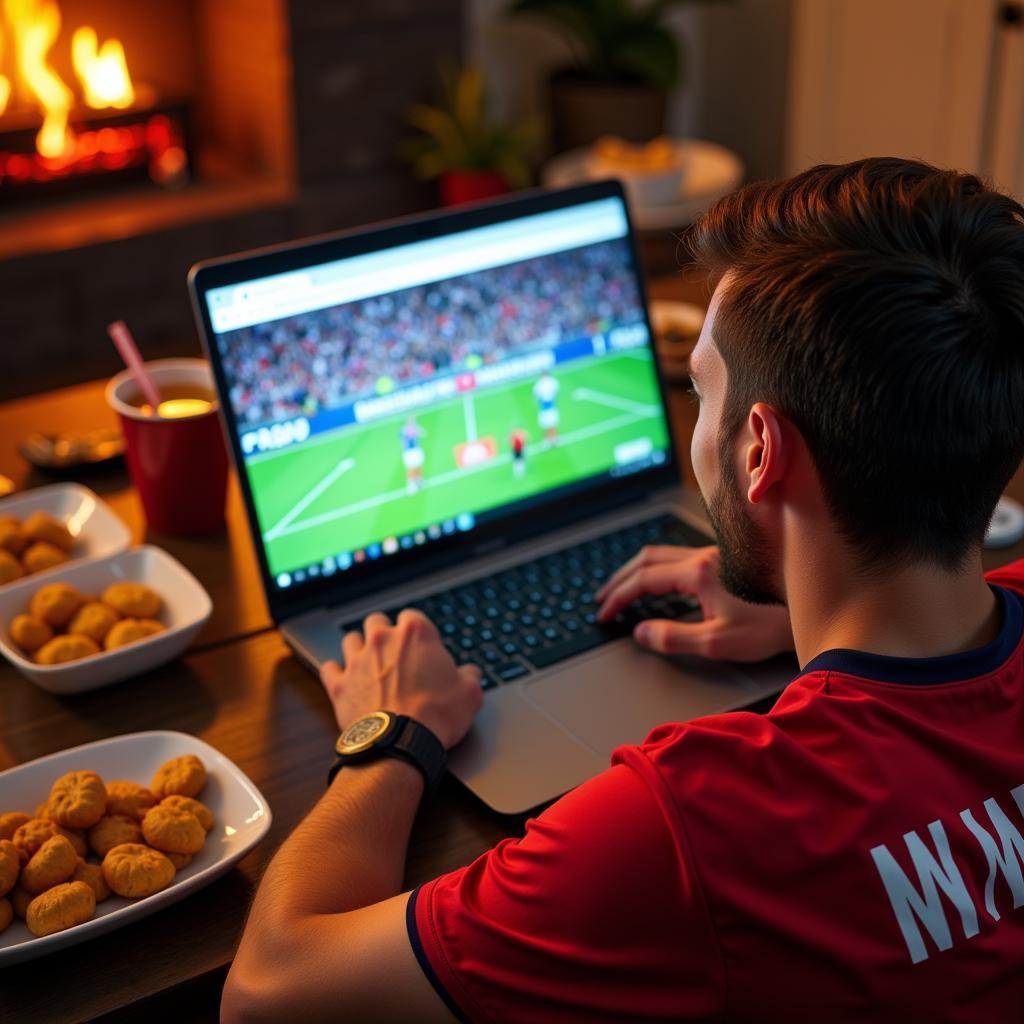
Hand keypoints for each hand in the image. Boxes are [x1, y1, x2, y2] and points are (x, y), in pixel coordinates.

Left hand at [320, 610, 483, 749]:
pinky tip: (343, 678)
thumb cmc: (436, 716)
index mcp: (416, 633)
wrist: (400, 743)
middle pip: (377, 621)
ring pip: (351, 639)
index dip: (417, 632)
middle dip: (384, 633)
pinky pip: (329, 669)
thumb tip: (470, 674)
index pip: (413, 617)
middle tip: (394, 651)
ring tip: (367, 661)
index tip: (422, 647)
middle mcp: (383, 640)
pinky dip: (335, 672)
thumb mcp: (469, 694)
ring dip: (358, 647)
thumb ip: (469, 677)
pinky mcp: (339, 684)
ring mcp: (357, 660)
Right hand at [596, 545, 793, 661]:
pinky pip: (679, 556)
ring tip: (623, 588)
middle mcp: (704, 556)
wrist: (807, 612)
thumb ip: (674, 637)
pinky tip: (660, 583)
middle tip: (603, 599)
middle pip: (646, 559)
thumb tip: (640, 632)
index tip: (605, 614)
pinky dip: (657, 568)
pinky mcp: (726, 559)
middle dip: (619, 579)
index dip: (618, 597)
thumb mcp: (717, 642)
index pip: (643, 580)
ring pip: (662, 552)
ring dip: (636, 570)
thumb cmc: (769, 627)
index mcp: (698, 573)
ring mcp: (716, 555)